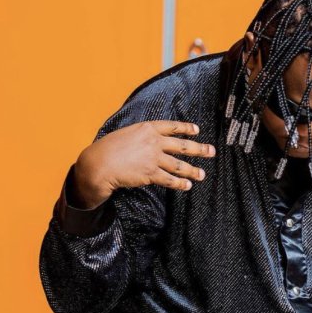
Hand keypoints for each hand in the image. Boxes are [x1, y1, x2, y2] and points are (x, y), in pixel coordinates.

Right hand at [73, 120, 215, 207]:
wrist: (100, 163)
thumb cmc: (108, 149)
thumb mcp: (126, 134)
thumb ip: (140, 136)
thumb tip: (149, 140)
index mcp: (147, 128)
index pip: (172, 127)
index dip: (186, 128)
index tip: (197, 130)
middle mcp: (153, 142)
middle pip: (181, 145)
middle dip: (199, 149)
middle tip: (211, 151)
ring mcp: (153, 158)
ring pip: (179, 165)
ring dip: (193, 170)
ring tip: (202, 174)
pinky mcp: (151, 174)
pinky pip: (170, 180)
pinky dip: (180, 183)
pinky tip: (188, 185)